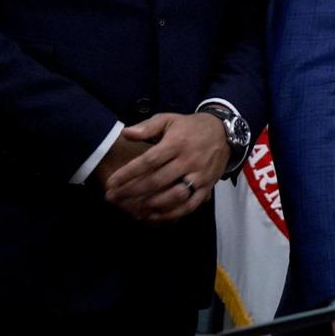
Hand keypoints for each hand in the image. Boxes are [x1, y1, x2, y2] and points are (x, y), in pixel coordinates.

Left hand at [103, 112, 230, 221]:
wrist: (224, 133)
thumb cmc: (190, 127)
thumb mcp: (169, 119)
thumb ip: (147, 127)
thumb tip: (126, 134)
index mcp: (176, 143)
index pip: (149, 161)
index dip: (128, 173)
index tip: (110, 182)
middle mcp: (189, 161)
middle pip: (157, 180)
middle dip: (132, 191)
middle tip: (112, 197)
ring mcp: (200, 175)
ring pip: (173, 195)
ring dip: (151, 204)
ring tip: (131, 208)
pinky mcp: (207, 186)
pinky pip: (190, 204)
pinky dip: (173, 213)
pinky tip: (155, 215)